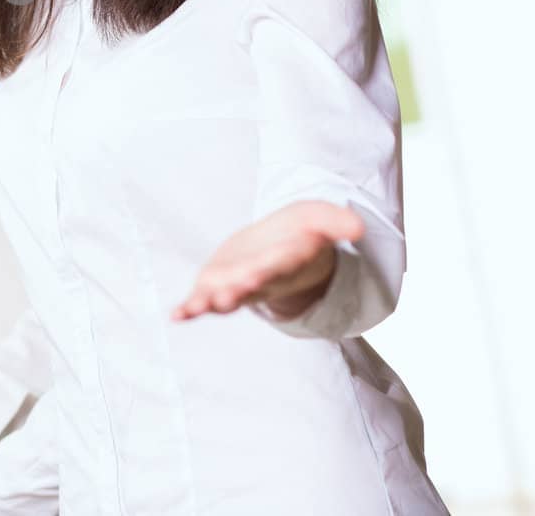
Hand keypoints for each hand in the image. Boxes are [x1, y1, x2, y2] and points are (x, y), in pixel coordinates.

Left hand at [174, 201, 364, 321]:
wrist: (275, 248)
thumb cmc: (299, 234)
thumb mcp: (319, 219)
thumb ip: (337, 223)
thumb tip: (358, 228)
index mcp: (289, 261)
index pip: (290, 259)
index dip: (290, 255)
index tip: (299, 246)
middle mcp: (264, 278)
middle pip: (259, 282)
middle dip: (252, 282)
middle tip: (246, 283)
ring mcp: (238, 285)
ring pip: (229, 297)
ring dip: (219, 301)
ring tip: (207, 304)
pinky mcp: (214, 286)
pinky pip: (202, 301)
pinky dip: (190, 308)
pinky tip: (176, 315)